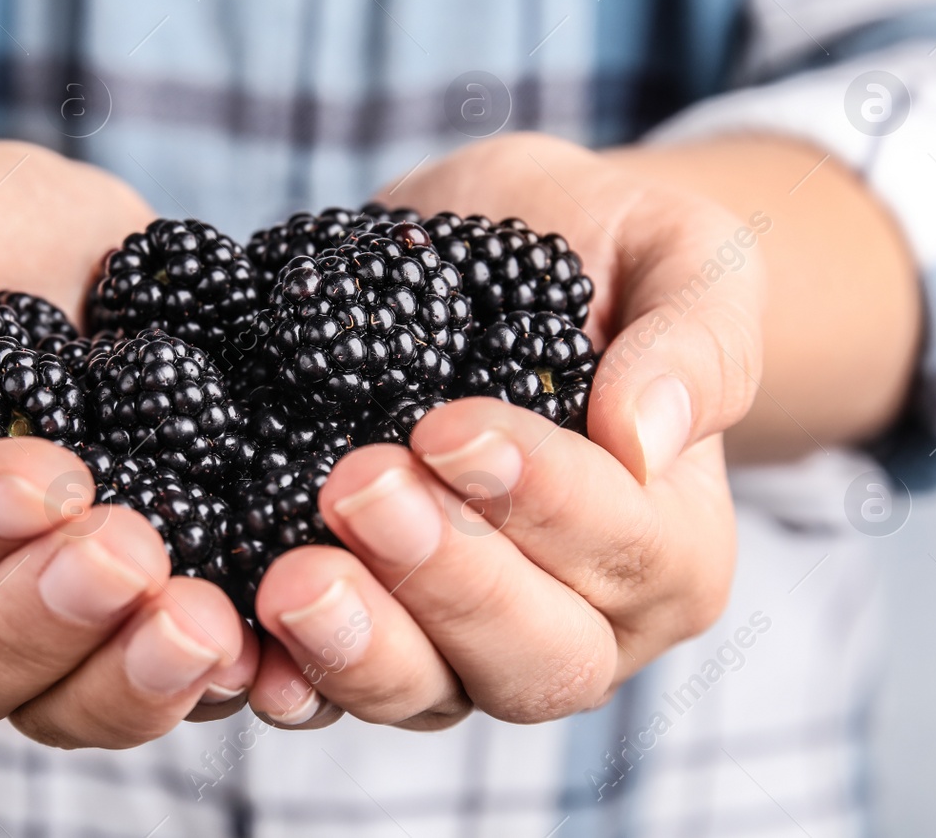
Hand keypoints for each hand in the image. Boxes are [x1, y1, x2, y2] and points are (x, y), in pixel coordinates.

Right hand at [0, 141, 257, 745]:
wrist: (50, 255)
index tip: (49, 477)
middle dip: (46, 617)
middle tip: (135, 555)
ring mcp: (12, 638)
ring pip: (52, 706)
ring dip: (129, 680)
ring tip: (207, 629)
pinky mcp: (111, 636)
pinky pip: (142, 692)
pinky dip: (201, 685)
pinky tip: (259, 656)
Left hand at [241, 134, 760, 727]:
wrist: (487, 243)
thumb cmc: (597, 246)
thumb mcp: (673, 249)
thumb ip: (695, 337)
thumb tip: (648, 436)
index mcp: (674, 543)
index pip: (623, 547)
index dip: (537, 497)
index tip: (446, 427)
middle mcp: (586, 621)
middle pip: (536, 656)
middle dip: (443, 578)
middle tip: (356, 488)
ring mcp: (472, 647)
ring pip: (432, 693)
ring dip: (359, 646)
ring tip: (288, 582)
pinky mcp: (377, 634)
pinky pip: (334, 689)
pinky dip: (288, 679)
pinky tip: (239, 653)